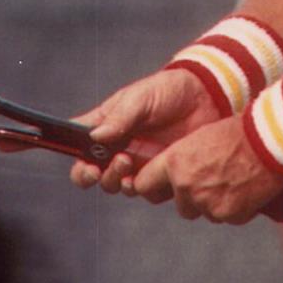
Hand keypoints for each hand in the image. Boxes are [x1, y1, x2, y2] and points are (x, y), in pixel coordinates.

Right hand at [69, 68, 219, 195]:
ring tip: (130, 163)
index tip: (86, 164)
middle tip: (116, 161)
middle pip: (92, 174)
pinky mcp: (159, 175)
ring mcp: (137, 164)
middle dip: (96, 176)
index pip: (78, 148)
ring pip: (116, 186)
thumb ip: (119, 117)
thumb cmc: (168, 91)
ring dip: (118, 181)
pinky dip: (146, 189)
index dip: (75, 161)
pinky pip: (147, 192)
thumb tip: (96, 137)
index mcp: (105, 127)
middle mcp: (116, 149)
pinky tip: (152, 175)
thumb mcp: (140, 97)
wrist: (206, 98)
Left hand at [131, 118, 282, 225]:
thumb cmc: (239, 130)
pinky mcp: (229, 214)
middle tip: (214, 181)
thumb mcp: (202, 137)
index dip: (154, 186)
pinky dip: (237, 209)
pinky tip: (248, 190)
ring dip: (215, 204)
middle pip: (181, 205)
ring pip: (205, 213)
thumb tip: (179, 174)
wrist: (271, 141)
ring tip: (235, 182)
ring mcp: (207, 203)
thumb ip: (186, 159)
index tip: (161, 186)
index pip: (144, 185)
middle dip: (194, 198)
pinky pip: (228, 218)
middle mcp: (186, 186)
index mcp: (174, 162)